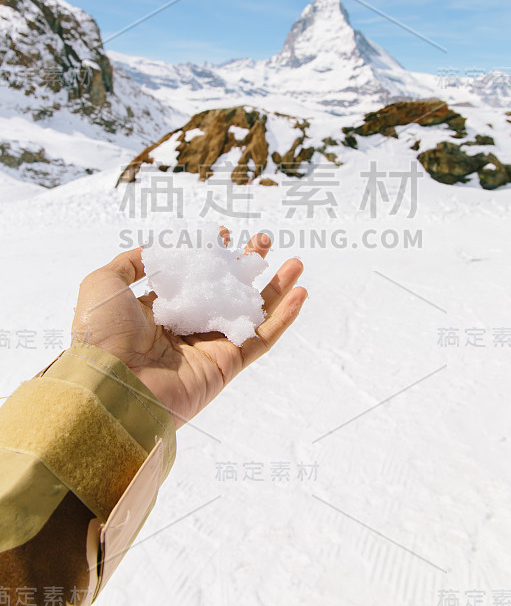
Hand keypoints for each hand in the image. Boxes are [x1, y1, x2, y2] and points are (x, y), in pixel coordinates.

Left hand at [71, 232, 306, 428]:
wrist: (110, 386)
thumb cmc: (100, 335)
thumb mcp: (104, 284)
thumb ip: (130, 263)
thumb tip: (155, 250)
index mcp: (159, 309)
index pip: (194, 277)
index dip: (210, 255)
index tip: (223, 234)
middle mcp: (186, 327)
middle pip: (227, 291)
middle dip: (248, 265)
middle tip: (263, 242)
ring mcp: (208, 346)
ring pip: (251, 312)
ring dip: (275, 288)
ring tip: (296, 263)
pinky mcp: (226, 364)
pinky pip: (261, 338)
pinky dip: (283, 318)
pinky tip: (300, 294)